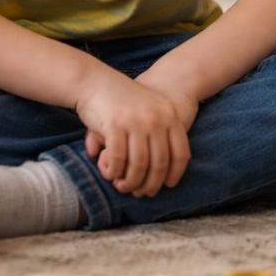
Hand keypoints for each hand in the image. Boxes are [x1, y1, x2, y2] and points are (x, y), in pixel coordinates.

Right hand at [73, 71, 191, 197]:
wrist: (94, 82)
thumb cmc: (122, 102)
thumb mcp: (149, 112)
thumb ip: (159, 137)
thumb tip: (167, 174)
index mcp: (169, 115)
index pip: (181, 152)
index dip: (175, 173)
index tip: (167, 185)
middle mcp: (156, 117)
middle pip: (160, 162)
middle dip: (151, 183)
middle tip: (141, 193)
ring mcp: (136, 121)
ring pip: (140, 164)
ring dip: (131, 182)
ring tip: (123, 187)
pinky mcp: (115, 125)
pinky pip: (119, 159)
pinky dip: (115, 172)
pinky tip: (111, 174)